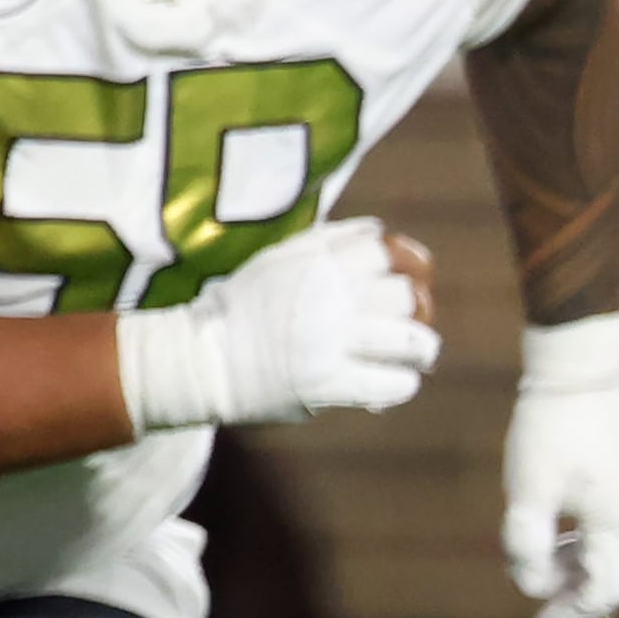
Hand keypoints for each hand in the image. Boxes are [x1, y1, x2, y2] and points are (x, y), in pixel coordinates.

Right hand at [116, 217, 438, 430]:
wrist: (198, 360)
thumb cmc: (241, 308)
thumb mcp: (277, 259)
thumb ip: (328, 242)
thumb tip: (380, 232)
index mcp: (316, 264)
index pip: (388, 251)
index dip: (411, 262)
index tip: (413, 277)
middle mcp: (328, 299)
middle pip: (406, 296)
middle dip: (419, 310)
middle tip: (414, 324)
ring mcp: (330, 343)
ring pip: (411, 341)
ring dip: (421, 349)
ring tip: (416, 356)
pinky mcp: (328, 385)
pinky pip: (393, 384)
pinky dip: (401, 384)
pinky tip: (392, 383)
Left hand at [504, 312, 618, 617]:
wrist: (579, 376)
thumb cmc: (549, 432)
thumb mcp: (528, 491)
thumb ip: (528, 544)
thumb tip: (532, 588)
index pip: (600, 592)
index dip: (568, 614)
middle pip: (611, 580)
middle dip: (576, 602)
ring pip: (612, 557)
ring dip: (578, 574)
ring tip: (541, 578)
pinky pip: (612, 533)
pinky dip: (585, 548)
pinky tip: (556, 547)